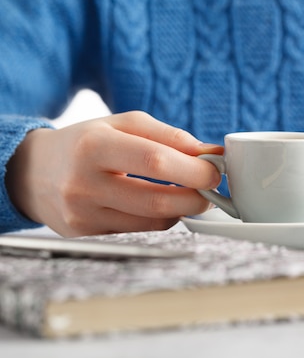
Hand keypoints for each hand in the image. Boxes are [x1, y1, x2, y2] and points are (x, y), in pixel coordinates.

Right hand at [6, 111, 222, 236]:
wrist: (34, 171)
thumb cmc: (86, 142)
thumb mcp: (123, 124)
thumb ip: (169, 136)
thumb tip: (210, 153)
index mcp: (94, 145)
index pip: (154, 161)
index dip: (193, 169)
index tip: (215, 170)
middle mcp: (84, 183)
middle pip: (157, 199)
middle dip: (196, 196)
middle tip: (210, 188)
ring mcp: (83, 214)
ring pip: (153, 221)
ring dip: (183, 209)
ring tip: (189, 194)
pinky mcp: (87, 233)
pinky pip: (140, 230)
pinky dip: (160, 218)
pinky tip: (161, 204)